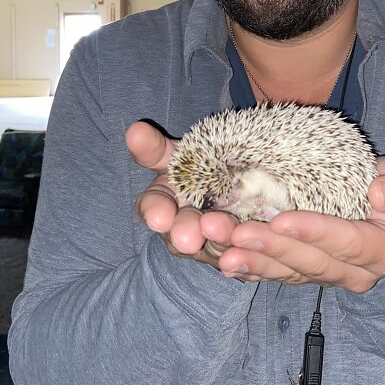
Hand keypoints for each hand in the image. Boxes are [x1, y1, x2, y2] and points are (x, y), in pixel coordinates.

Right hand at [126, 121, 238, 267]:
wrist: (239, 174)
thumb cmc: (199, 163)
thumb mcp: (177, 153)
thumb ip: (156, 146)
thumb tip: (134, 130)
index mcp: (162, 203)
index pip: (152, 208)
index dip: (154, 213)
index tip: (159, 218)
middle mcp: (181, 229)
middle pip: (181, 234)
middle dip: (186, 233)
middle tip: (189, 239)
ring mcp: (210, 244)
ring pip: (214, 247)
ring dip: (219, 240)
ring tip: (227, 231)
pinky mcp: (238, 251)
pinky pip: (243, 254)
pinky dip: (246, 252)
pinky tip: (251, 244)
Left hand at [217, 156, 384, 291]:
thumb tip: (382, 194)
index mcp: (383, 252)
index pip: (346, 243)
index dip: (314, 231)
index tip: (280, 219)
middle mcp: (355, 274)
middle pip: (309, 263)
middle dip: (270, 247)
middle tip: (235, 233)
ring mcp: (327, 278)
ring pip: (287, 273)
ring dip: (252, 260)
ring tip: (221, 250)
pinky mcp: (304, 275)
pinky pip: (275, 276)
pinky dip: (249, 269)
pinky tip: (224, 262)